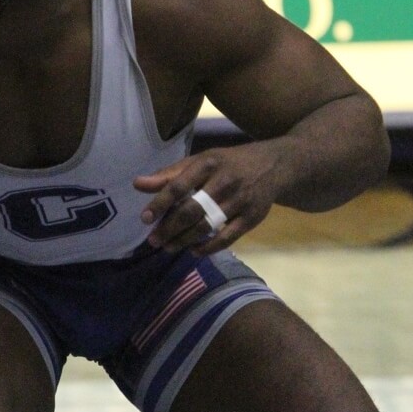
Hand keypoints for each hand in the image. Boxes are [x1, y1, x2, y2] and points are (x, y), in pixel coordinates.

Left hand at [133, 144, 280, 254]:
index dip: (160, 203)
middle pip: (192, 209)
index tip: (145, 218)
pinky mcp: (252, 217)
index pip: (179, 185)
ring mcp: (241, 200)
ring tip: (168, 247)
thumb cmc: (229, 163)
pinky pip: (228, 237)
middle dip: (170, 228)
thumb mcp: (201, 160)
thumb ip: (170, 174)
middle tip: (153, 241)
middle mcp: (225, 181)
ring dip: (185, 240)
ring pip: (208, 226)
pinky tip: (194, 251)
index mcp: (208, 164)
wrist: (275, 164)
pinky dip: (209, 247)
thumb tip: (137, 184)